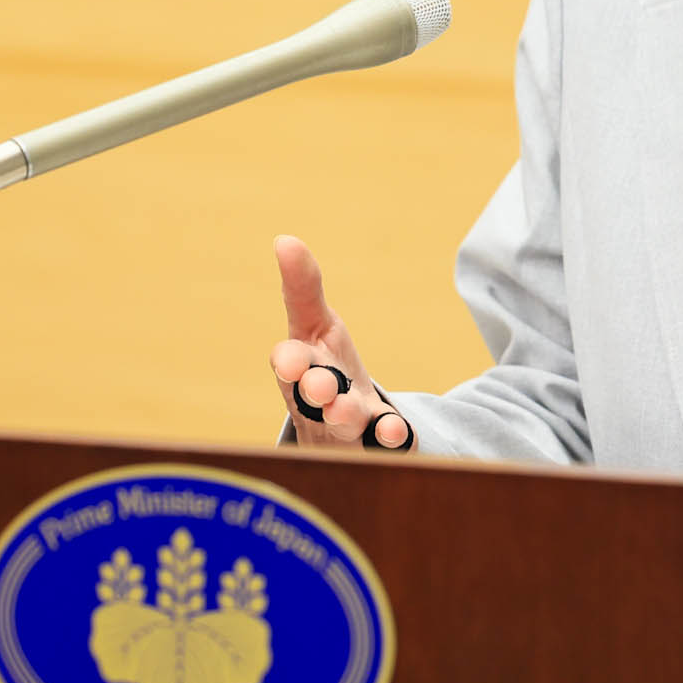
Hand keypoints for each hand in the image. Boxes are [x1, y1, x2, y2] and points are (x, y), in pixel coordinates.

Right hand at [268, 234, 411, 451]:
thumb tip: (284, 240)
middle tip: (320, 386)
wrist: (338, 433)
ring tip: (349, 410)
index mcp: (302, 368)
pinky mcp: (376, 443)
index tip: (291, 362)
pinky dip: (388, 436)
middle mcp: (318, 402)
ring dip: (345, 416)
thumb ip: (303, 288)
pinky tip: (398, 432)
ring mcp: (346, 428)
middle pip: (314, 398)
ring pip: (343, 425)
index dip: (289, 363)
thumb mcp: (314, 326)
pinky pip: (382, 442)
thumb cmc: (322, 369)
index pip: (289, 364)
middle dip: (316, 390)